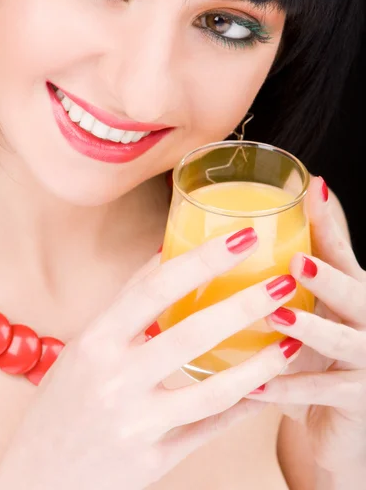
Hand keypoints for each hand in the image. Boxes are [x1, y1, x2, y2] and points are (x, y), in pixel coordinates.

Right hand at [0, 229, 300, 489]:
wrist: (37, 477)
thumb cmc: (61, 405)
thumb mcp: (84, 346)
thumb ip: (126, 305)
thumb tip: (165, 256)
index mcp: (96, 340)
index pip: (155, 287)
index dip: (202, 259)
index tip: (241, 238)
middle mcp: (115, 378)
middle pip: (192, 332)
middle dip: (245, 303)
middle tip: (283, 282)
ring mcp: (136, 422)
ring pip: (212, 390)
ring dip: (260, 363)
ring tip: (291, 340)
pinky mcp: (152, 460)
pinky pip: (209, 430)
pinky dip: (243, 407)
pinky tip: (269, 389)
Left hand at [247, 176, 365, 473]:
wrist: (339, 418)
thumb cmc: (323, 353)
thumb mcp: (316, 311)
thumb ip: (300, 275)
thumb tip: (263, 226)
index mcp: (354, 294)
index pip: (341, 254)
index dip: (328, 224)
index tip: (314, 191)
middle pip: (354, 294)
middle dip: (327, 278)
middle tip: (296, 264)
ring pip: (341, 342)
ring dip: (309, 330)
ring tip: (277, 317)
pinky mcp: (358, 398)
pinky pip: (321, 391)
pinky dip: (287, 389)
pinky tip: (255, 386)